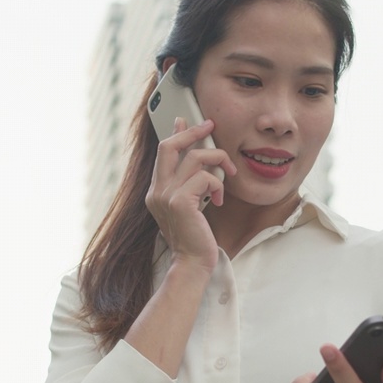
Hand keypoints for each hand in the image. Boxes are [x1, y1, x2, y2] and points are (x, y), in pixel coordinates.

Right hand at [145, 118, 235, 270]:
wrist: (193, 263)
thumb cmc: (195, 238)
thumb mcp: (189, 206)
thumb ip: (189, 184)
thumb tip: (197, 161)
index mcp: (156, 191)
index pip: (163, 152)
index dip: (175, 133)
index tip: (184, 120)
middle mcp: (156, 191)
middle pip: (170, 146)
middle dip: (193, 132)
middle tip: (210, 126)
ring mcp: (166, 196)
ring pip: (196, 158)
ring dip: (218, 162)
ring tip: (227, 175)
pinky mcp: (180, 202)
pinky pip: (206, 177)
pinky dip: (218, 185)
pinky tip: (220, 200)